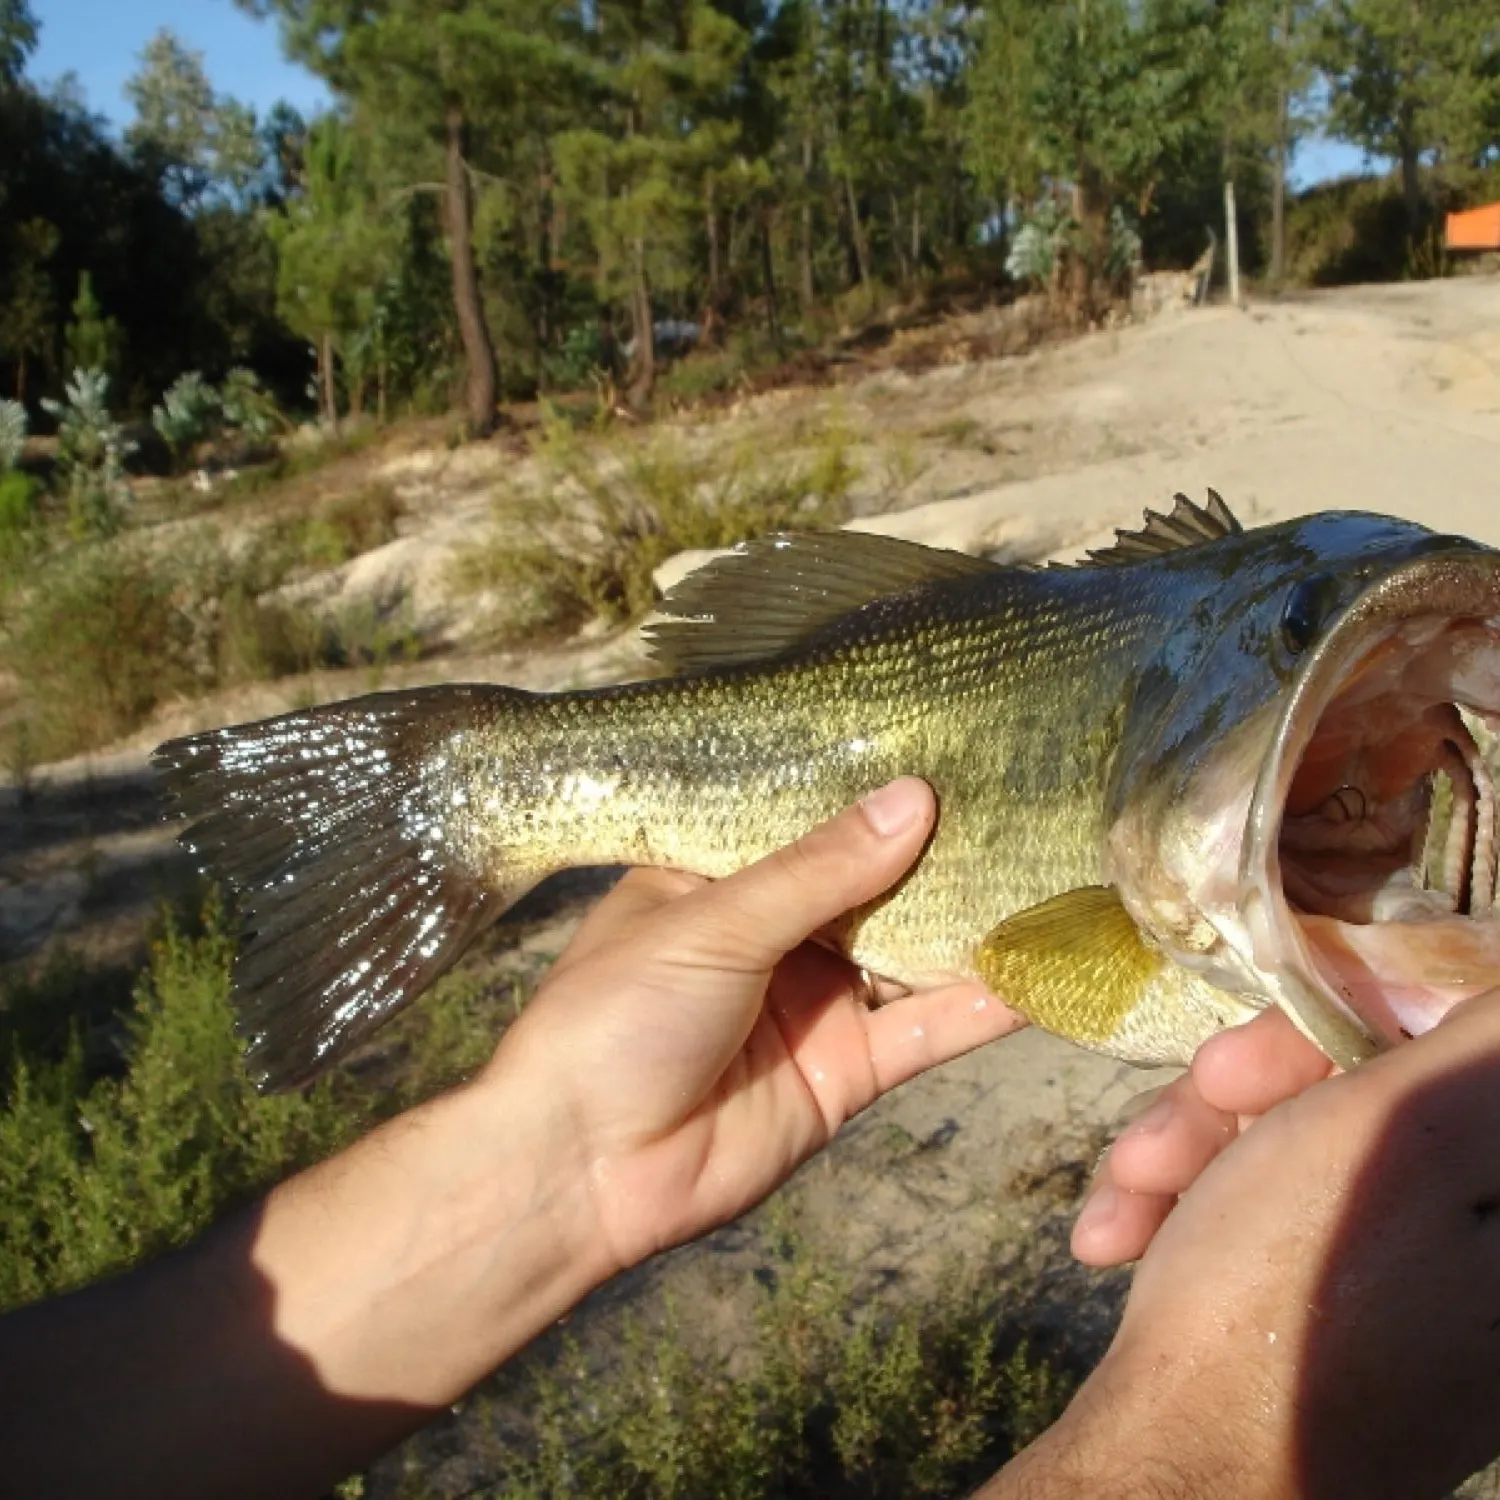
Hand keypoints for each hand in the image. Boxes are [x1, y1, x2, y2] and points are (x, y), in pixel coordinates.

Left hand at [488, 777, 1024, 1273]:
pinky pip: (923, 1030)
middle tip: (1031, 799)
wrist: (583, 1171)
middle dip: (942, 854)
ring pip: (910, 954)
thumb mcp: (713, 923)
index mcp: (718, 877)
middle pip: (874, 886)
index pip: (810, 820)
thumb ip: (818, 871)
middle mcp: (774, 933)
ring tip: (1059, 871)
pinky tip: (1044, 970)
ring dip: (973, 926)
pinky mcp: (847, 1071)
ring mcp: (815, 1001)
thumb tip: (915, 798)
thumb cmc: (616, 1019)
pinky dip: (979, 1007)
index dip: (874, 789)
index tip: (954, 743)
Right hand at [989, 993, 1499, 1498]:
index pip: (1448, 1037)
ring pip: (1296, 1141)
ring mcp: (1412, 1284)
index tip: (1255, 1050)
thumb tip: (1497, 974)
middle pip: (1361, 1088)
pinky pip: (1271, 1207)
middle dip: (1236, 1097)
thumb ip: (1481, 1035)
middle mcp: (1480, 1241)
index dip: (1347, 1016)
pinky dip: (1189, 1204)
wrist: (1191, 1476)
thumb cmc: (1292, 1296)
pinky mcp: (1342, 1312)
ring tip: (1122, 1201)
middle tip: (1162, 1135)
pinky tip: (1125, 1234)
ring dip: (1189, 1151)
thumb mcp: (1406, 1129)